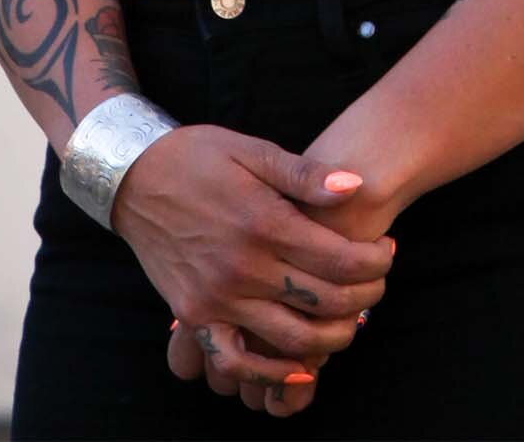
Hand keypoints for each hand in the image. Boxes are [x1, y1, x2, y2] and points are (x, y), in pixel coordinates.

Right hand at [113, 128, 390, 410]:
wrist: (135, 179)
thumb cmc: (200, 157)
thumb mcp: (254, 150)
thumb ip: (306, 175)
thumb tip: (355, 186)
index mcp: (264, 223)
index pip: (338, 259)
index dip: (374, 262)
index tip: (388, 253)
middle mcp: (242, 268)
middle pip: (322, 301)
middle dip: (364, 298)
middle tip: (380, 286)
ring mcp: (216, 298)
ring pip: (289, 338)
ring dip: (331, 338)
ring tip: (352, 321)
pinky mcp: (194, 317)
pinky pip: (235, 360)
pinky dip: (268, 373)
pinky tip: (298, 368)